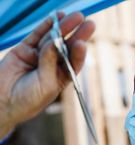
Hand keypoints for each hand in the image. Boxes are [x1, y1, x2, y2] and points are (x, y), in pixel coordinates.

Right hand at [0, 12, 94, 137]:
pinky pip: (37, 35)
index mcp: (61, 78)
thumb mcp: (45, 84)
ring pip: (52, 39)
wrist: (2, 101)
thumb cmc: (28, 100)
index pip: (73, 62)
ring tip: (76, 16)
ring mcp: (38, 57)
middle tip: (89, 23)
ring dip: (64, 27)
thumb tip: (55, 41)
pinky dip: (46, 26)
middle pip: (67, 48)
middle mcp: (52, 66)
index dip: (79, 52)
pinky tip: (57, 17)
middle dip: (78, 35)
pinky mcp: (24, 50)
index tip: (82, 43)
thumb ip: (49, 63)